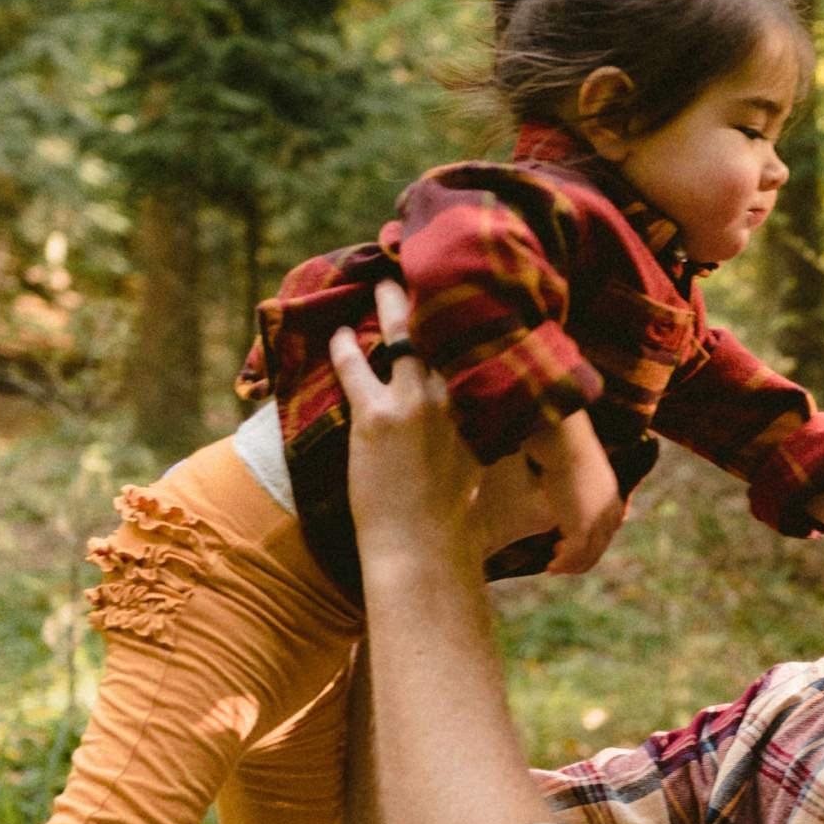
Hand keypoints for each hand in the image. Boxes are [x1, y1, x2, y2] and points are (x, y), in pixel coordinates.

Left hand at [328, 278, 480, 565]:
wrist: (423, 550)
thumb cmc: (452, 524)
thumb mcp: (478, 473)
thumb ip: (477, 441)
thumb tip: (472, 432)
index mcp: (483, 414)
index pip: (481, 353)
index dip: (472, 323)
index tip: (469, 301)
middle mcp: (454, 400)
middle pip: (444, 334)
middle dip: (434, 301)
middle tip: (422, 274)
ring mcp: (416, 405)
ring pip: (404, 339)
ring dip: (391, 307)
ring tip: (382, 284)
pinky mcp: (377, 417)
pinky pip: (357, 366)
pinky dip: (346, 346)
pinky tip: (340, 333)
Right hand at [537, 411, 626, 575]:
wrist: (567, 445)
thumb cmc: (566, 450)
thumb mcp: (579, 473)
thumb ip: (578, 487)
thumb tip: (562, 487)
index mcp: (612, 501)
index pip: (606, 533)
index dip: (588, 544)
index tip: (565, 545)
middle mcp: (609, 514)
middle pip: (598, 548)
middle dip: (578, 558)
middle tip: (557, 561)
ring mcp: (597, 523)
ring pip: (588, 555)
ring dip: (570, 565)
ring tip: (552, 568)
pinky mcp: (582, 527)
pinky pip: (574, 555)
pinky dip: (563, 564)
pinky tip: (550, 567)